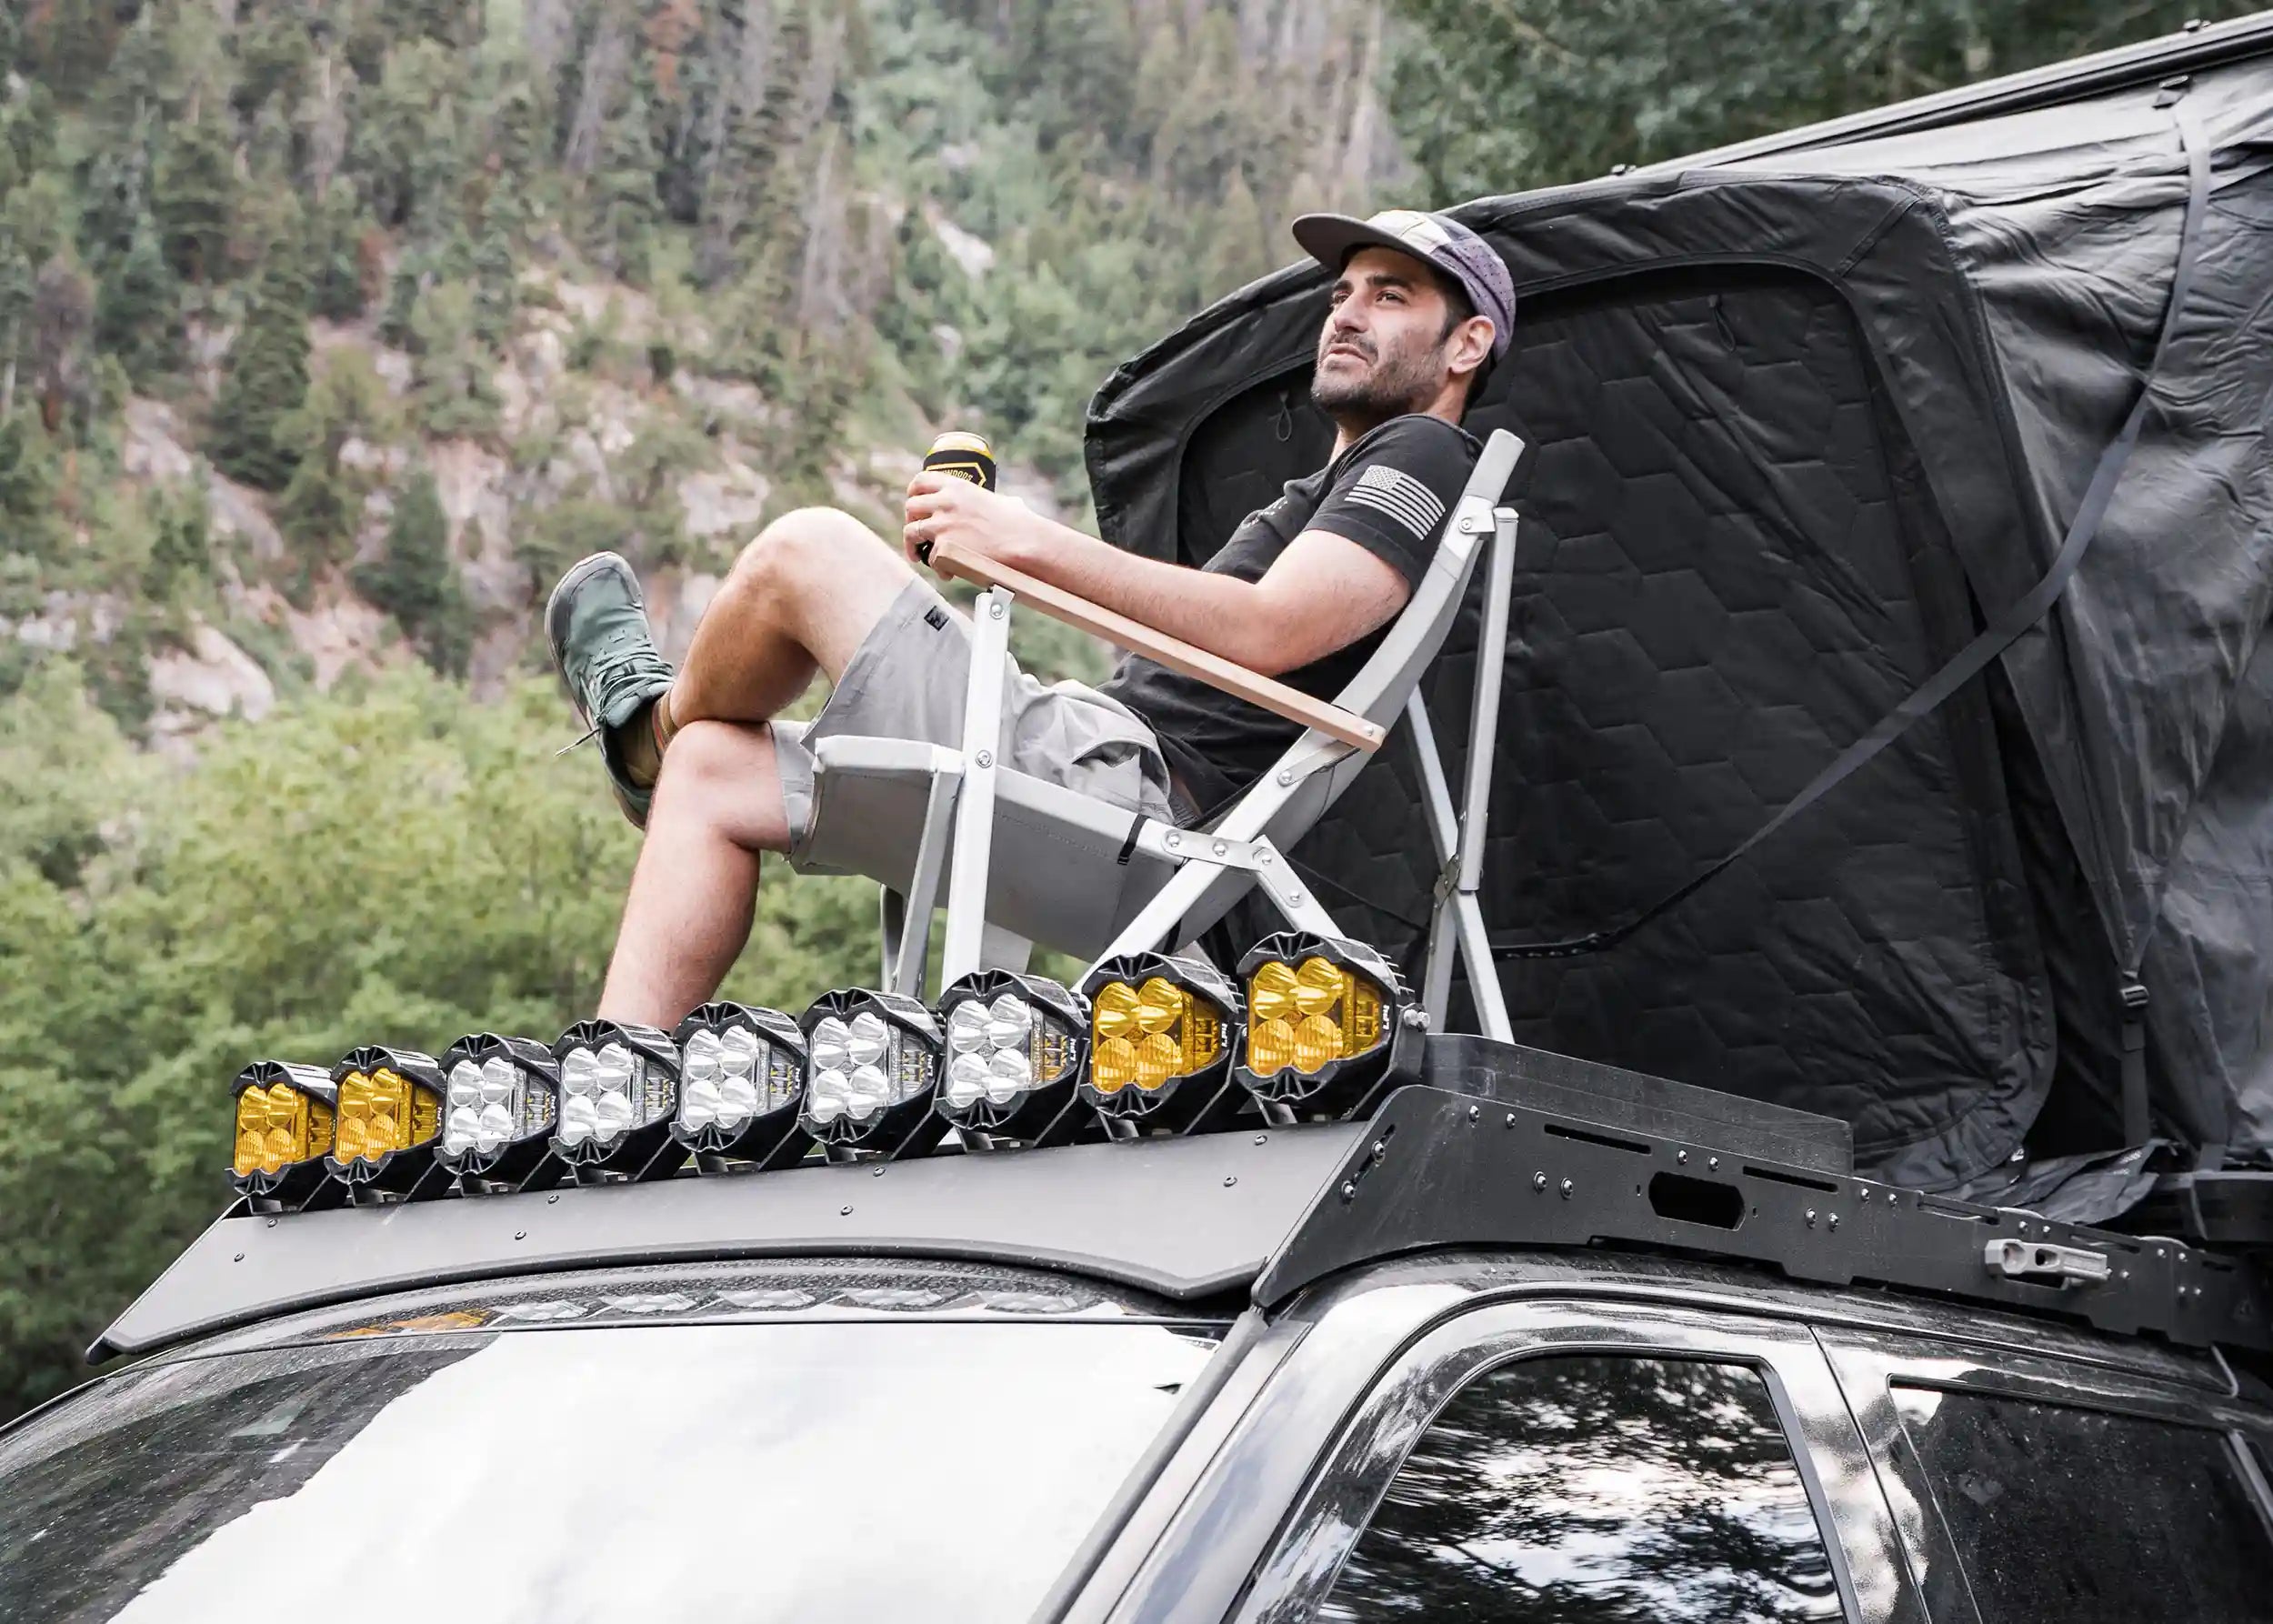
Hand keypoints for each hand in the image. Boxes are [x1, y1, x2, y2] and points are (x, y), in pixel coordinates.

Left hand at [902, 472, 1039, 571]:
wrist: (1023, 543)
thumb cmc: (1019, 524)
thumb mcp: (998, 501)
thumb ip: (986, 501)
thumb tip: (1000, 505)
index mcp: (957, 487)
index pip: (921, 480)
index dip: (913, 492)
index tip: (914, 501)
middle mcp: (945, 502)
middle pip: (911, 507)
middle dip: (910, 520)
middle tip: (917, 532)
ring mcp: (942, 525)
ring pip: (911, 533)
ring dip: (913, 546)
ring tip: (919, 556)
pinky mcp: (943, 547)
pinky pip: (930, 558)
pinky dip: (938, 567)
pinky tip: (949, 572)